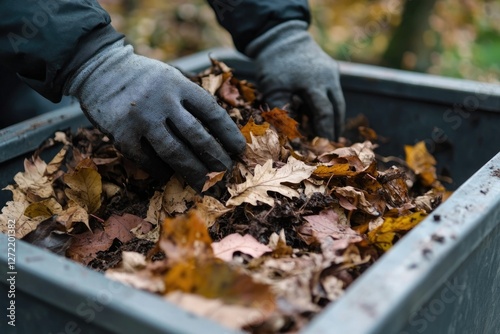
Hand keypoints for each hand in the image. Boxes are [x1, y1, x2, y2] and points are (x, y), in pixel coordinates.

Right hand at [65, 40, 245, 191]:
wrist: (101, 70)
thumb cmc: (145, 79)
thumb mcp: (171, 78)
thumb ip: (189, 101)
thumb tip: (217, 137)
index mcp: (179, 84)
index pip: (212, 112)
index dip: (229, 134)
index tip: (240, 150)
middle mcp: (162, 100)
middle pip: (196, 136)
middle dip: (215, 157)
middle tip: (226, 172)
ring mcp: (141, 118)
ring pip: (174, 152)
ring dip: (192, 171)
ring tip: (204, 183)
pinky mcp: (122, 133)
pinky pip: (147, 159)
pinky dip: (160, 170)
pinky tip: (169, 176)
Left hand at [245, 21, 345, 139]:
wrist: (280, 37)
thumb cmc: (273, 64)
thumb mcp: (272, 89)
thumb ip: (281, 110)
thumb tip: (289, 134)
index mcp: (314, 83)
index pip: (324, 113)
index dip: (324, 132)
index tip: (323, 146)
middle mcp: (328, 77)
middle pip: (337, 108)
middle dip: (335, 127)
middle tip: (332, 145)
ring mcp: (332, 72)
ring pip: (338, 100)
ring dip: (335, 117)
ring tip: (331, 134)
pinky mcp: (331, 68)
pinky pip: (334, 90)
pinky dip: (331, 104)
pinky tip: (325, 115)